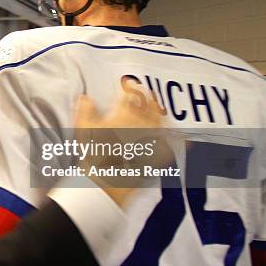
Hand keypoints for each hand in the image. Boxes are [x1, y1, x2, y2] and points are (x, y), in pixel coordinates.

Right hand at [73, 92, 171, 206]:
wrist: (107, 181)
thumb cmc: (95, 155)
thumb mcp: (83, 129)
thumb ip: (85, 110)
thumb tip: (86, 98)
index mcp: (122, 114)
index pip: (129, 94)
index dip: (130, 87)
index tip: (129, 84)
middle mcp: (140, 123)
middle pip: (150, 105)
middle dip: (150, 98)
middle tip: (150, 95)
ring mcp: (150, 139)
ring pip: (161, 121)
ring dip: (161, 114)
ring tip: (161, 111)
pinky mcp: (157, 155)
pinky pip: (170, 144)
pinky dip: (176, 139)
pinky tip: (182, 138)